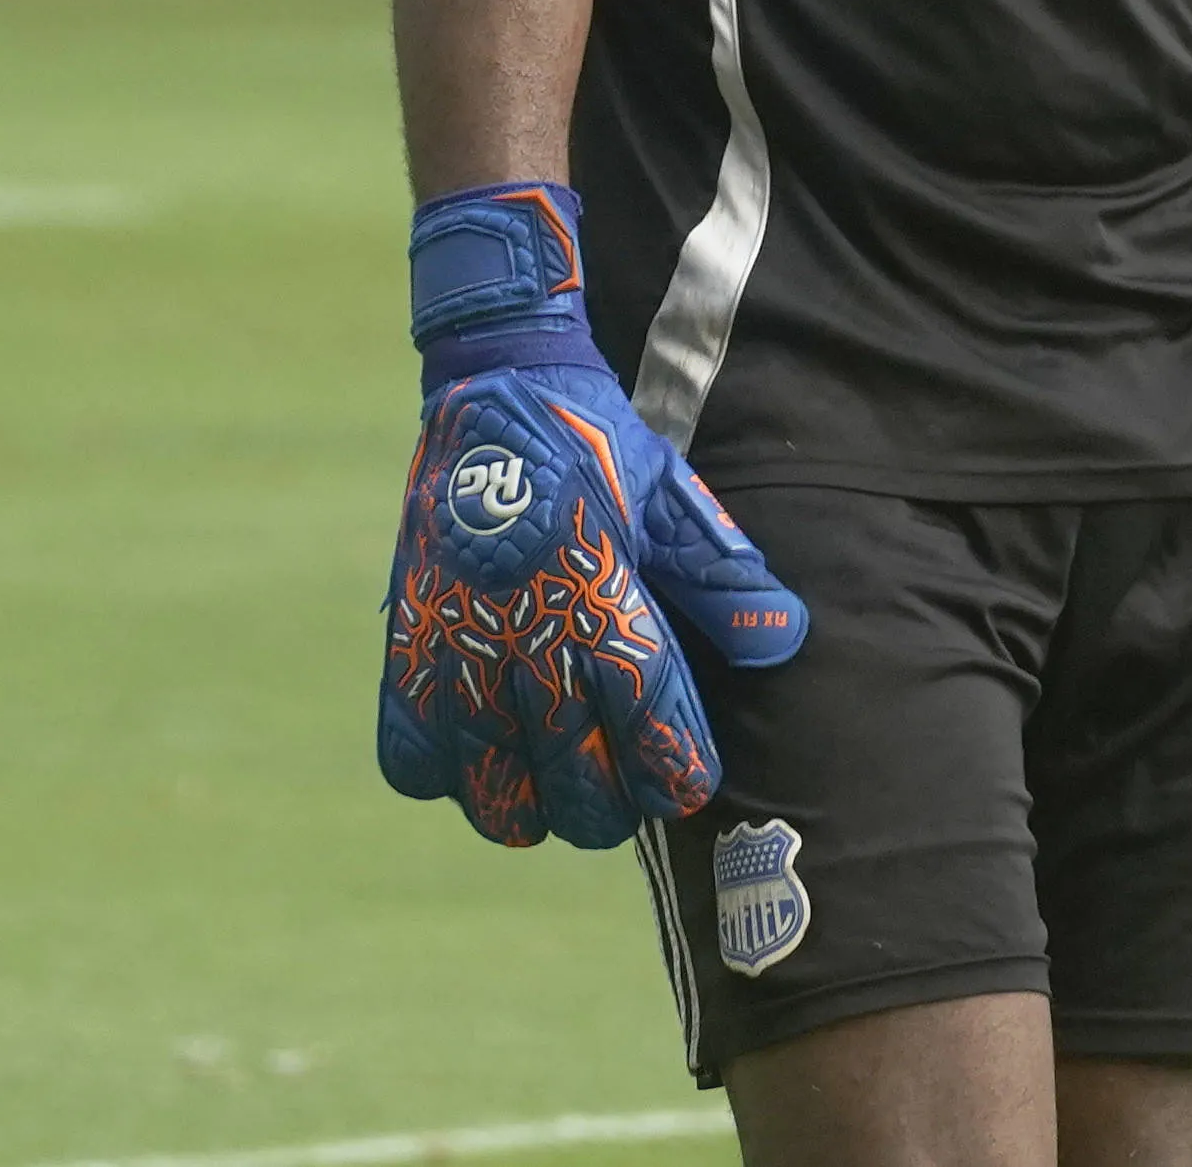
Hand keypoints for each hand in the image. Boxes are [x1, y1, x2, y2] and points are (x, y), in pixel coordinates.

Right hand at [376, 187, 807, 849]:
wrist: (494, 385)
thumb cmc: (596, 447)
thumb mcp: (671, 495)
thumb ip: (722, 575)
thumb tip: (784, 643)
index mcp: (601, 591)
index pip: (648, 721)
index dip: (675, 771)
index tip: (686, 784)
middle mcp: (525, 629)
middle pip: (574, 780)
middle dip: (608, 805)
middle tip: (619, 794)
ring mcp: (457, 643)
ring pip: (493, 786)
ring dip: (530, 804)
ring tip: (551, 792)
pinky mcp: (407, 644)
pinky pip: (415, 757)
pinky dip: (449, 774)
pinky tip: (480, 755)